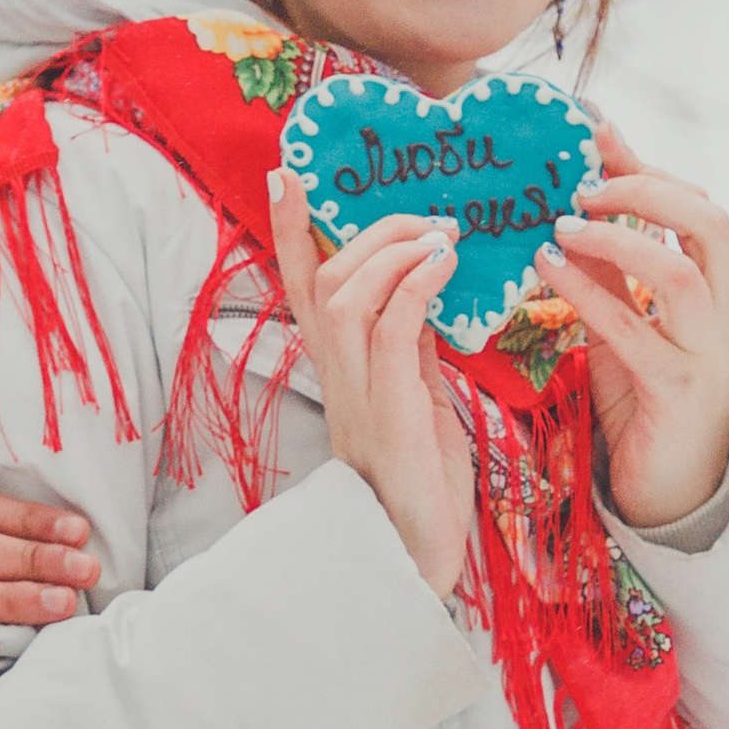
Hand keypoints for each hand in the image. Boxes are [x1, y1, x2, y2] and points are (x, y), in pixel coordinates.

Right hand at [271, 175, 475, 596]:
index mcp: (339, 369)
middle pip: (326, 279)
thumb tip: (421, 286)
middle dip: (371, 231)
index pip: (302, 286)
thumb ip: (410, 342)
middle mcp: (336, 374)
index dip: (288, 229)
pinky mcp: (388, 408)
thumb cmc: (424, 480)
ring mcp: (356, 391)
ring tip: (439, 234)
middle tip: (426, 214)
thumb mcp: (418, 393)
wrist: (419, 554)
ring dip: (393, 252)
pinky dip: (415, 286)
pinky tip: (444, 266)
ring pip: (348, 294)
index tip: (284, 174)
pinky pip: (391, 328)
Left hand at [531, 120, 728, 527]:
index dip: (649, 169)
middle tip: (585, 180)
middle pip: (712, 224)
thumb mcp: (630, 321)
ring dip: (618, 238)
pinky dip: (588, 294)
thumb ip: (612, 268)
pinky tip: (549, 270)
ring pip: (682, 275)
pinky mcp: (678, 393)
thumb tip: (572, 203)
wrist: (673, 493)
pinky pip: (633, 333)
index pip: (702, 207)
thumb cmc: (648, 400)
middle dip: (647, 188)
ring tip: (563, 223)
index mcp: (725, 291)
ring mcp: (711, 356)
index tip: (596, 136)